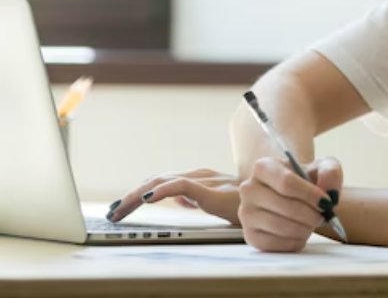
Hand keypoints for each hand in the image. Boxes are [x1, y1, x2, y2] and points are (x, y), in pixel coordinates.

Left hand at [107, 168, 241, 224]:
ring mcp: (206, 180)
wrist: (276, 202)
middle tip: (111, 211)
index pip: (160, 181)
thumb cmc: (248, 204)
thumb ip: (196, 198)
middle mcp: (199, 175)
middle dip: (130, 196)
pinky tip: (147, 198)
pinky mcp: (213, 190)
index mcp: (198, 178)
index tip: (119, 207)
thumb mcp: (216, 202)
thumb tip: (177, 199)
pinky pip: (183, 186)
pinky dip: (162, 190)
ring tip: (119, 208)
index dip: (137, 192)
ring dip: (137, 195)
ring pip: (163, 181)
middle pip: (156, 180)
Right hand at [238, 156, 343, 251]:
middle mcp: (249, 189)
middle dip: (310, 214)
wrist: (293, 196)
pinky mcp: (250, 236)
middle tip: (322, 217)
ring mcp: (246, 214)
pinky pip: (275, 244)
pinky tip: (300, 233)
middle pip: (285, 206)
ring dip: (304, 229)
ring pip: (280, 226)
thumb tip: (328, 191)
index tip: (326, 202)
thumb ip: (330, 172)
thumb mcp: (322, 168)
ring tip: (312, 224)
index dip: (310, 195)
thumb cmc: (306, 181)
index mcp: (263, 167)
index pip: (286, 182)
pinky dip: (294, 242)